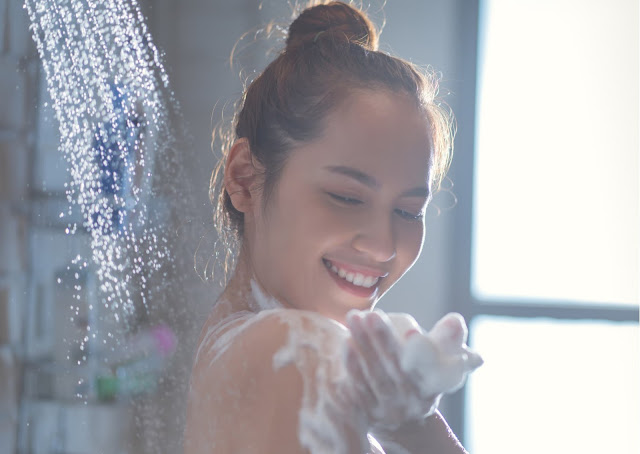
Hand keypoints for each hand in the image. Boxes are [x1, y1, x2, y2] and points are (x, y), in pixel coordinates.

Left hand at [343, 310, 438, 429]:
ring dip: (364, 345)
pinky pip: (359, 387)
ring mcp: (388, 409)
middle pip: (397, 369)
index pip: (429, 370)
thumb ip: (447, 340)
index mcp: (433, 388)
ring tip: (354, 318)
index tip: (411, 331)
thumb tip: (456, 321)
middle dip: (384, 339)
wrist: (400, 422)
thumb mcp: (440, 361)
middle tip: (372, 315)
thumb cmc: (420, 377)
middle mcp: (412, 403)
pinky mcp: (367, 412)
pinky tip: (346, 343)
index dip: (420, 351)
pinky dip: (353, 365)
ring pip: (375, 376)